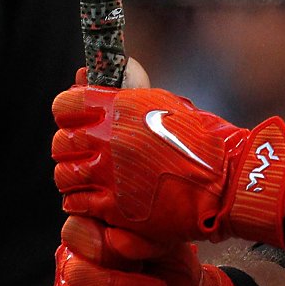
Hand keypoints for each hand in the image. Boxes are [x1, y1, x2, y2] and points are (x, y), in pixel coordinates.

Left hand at [52, 81, 284, 245]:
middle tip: (86, 154)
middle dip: (70, 148)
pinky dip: (82, 202)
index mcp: (118, 109)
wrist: (224, 184)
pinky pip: (77, 203)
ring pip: (64, 175)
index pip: (65, 105)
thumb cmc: (198, 140)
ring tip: (92, 179)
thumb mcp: (162, 103)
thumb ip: (122, 94)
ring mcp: (108, 176)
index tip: (76, 120)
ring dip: (74, 176)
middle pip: (61, 143)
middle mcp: (107, 140)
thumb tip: (85, 76)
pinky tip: (97, 199)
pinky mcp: (113, 208)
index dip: (69, 113)